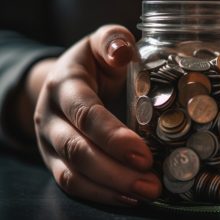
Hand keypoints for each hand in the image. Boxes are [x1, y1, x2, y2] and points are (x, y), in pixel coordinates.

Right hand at [32, 25, 160, 205]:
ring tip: (146, 192)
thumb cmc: (95, 62)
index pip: (85, 114)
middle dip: (115, 170)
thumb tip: (123, 52)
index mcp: (64, 85)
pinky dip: (100, 194)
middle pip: (77, 150)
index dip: (112, 136)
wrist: (70, 80)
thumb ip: (113, 40)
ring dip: (110, 188)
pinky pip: (72, 184)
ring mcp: (49, 142)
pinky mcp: (56, 160)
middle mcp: (50, 116)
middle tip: (151, 182)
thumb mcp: (103, 41)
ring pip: (72, 173)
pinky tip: (128, 197)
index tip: (143, 154)